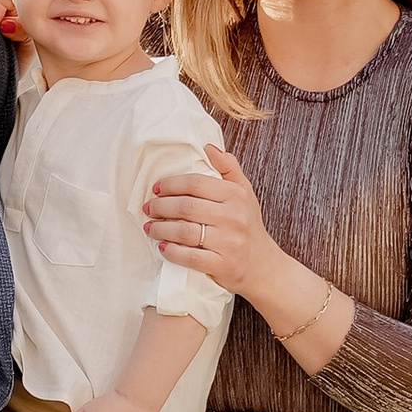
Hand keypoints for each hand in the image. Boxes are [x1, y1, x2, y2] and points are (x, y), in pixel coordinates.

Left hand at [143, 143, 274, 297]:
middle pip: (187, 207)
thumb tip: (208, 146)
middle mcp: (234, 217)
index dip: (171, 184)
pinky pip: (190, 257)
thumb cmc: (248, 224)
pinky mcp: (223, 264)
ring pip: (185, 231)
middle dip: (161, 207)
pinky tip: (163, 247)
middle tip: (148, 208)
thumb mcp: (245, 192)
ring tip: (149, 227)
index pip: (196, 183)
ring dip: (161, 229)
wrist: (263, 265)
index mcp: (237, 195)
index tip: (156, 189)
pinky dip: (172, 251)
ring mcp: (229, 242)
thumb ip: (228, 167)